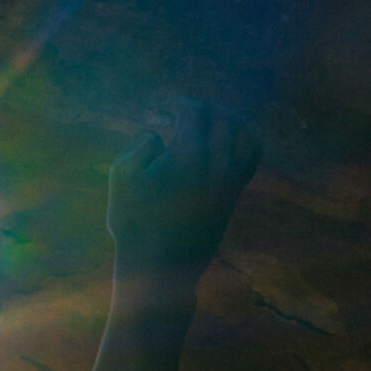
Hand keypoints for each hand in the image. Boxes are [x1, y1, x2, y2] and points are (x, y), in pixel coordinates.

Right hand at [106, 98, 259, 278]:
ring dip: (228, 120)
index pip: (195, 112)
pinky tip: (223, 143)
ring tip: (209, 120)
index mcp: (189, 156)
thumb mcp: (121, 176)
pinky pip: (250, 157)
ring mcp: (230, 182)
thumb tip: (160, 134)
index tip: (166, 105)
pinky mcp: (234, 196)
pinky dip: (241, 140)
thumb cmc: (134, 222)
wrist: (160, 268)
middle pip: (222, 118)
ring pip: (244, 134)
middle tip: (183, 110)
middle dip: (203, 108)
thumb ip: (140, 143)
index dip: (180, 103)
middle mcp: (217, 166)